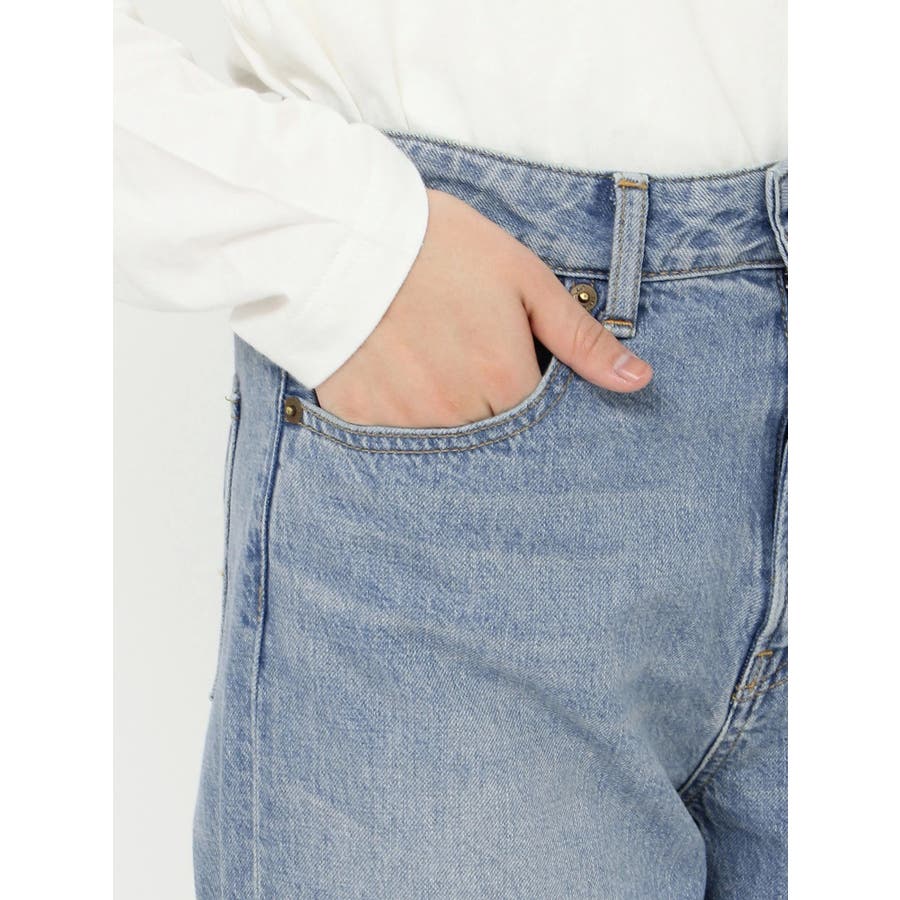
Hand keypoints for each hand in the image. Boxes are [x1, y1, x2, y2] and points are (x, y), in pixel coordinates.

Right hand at [315, 188, 651, 426]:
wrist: (345, 234)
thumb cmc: (442, 247)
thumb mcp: (524, 279)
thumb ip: (580, 338)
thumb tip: (637, 381)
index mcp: (503, 381)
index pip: (538, 420)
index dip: (526, 387)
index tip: (506, 361)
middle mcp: (456, 414)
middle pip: (491, 435)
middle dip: (487, 403)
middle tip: (463, 354)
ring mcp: (403, 422)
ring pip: (444, 440)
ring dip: (445, 412)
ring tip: (429, 359)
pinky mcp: (359, 419)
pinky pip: (392, 437)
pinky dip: (399, 412)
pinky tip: (394, 372)